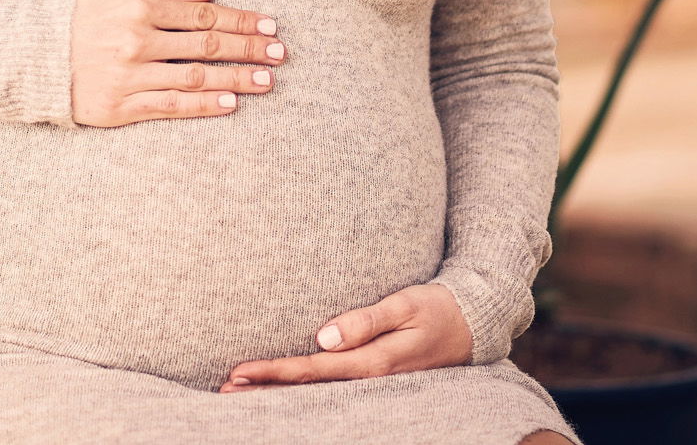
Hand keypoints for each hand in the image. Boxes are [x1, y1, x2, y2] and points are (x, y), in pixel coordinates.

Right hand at [68, 0, 287, 126]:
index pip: (203, 14)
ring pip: (194, 77)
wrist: (28, 55)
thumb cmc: (76, 17)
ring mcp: (129, 76)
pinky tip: (230, 103)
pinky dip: (203, 106)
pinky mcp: (120, 107)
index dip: (240, 19)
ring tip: (266, 81)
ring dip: (235, 79)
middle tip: (279, 53)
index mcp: (138, 7)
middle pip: (206, 44)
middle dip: (247, 48)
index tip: (268, 25)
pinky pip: (170, 107)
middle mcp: (137, 41)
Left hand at [217, 283, 471, 391]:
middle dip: (265, 388)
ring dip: (278, 389)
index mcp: (373, 362)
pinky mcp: (372, 374)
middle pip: (307, 388)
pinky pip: (330, 384)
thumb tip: (323, 337)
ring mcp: (370, 380)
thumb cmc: (435, 308)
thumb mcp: (404, 306)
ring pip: (315, 390)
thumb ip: (365, 321)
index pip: (312, 371)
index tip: (239, 372)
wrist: (472, 323)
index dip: (274, 373)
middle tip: (224, 388)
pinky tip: (281, 385)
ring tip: (239, 388)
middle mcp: (368, 378)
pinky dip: (301, 385)